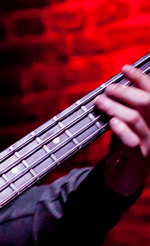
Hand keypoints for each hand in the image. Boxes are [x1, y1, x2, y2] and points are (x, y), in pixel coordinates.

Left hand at [94, 65, 149, 195]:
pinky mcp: (139, 158)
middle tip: (108, 89)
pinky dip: (122, 130)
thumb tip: (111, 87)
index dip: (140, 78)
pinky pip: (132, 142)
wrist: (123, 176)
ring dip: (116, 107)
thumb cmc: (125, 145)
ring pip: (136, 119)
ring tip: (101, 102)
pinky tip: (112, 122)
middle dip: (126, 92)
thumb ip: (122, 106)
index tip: (124, 68)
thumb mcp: (125, 122)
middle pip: (147, 103)